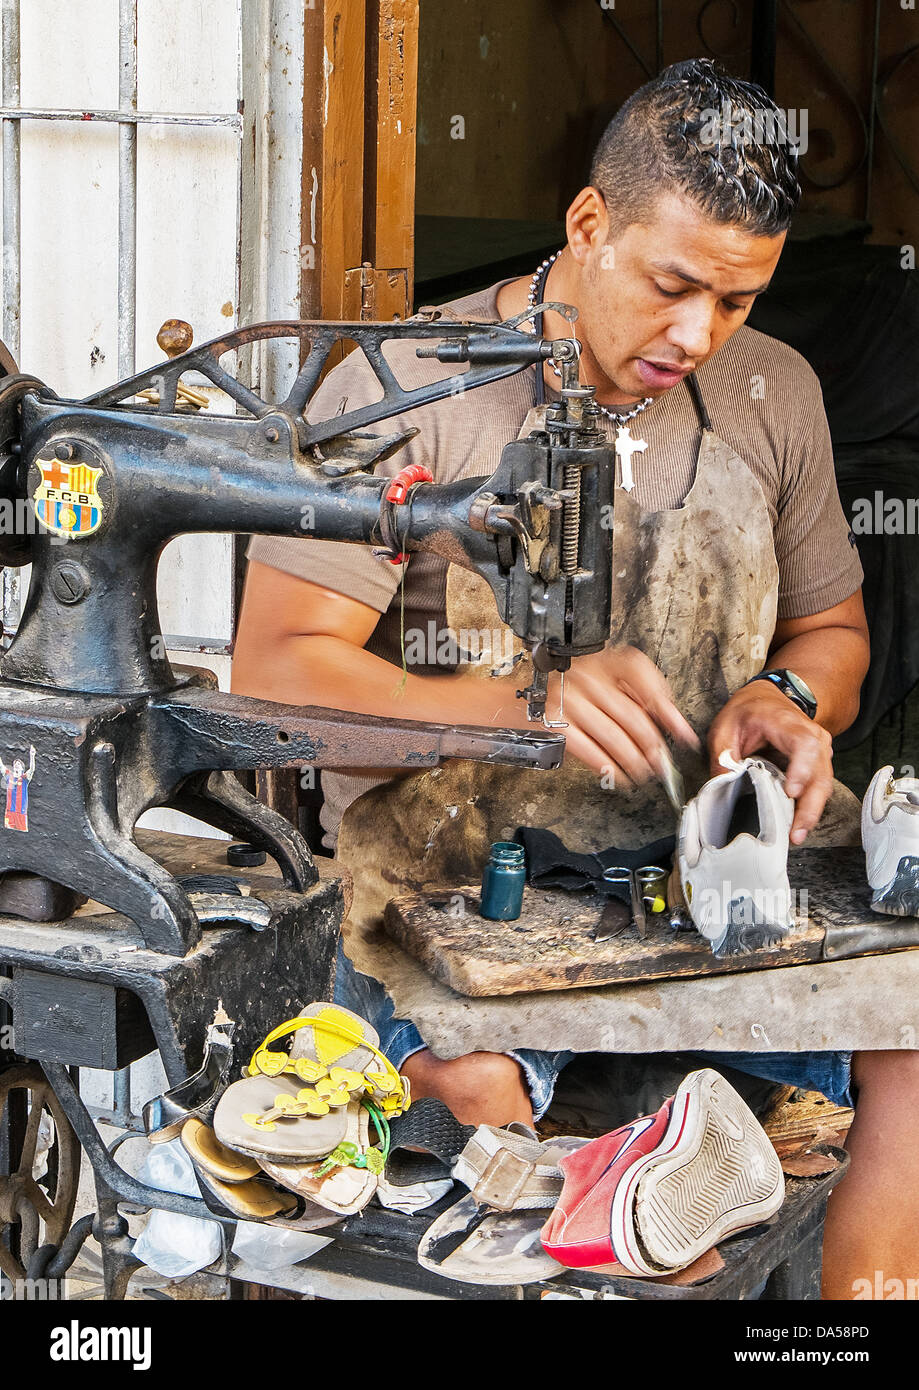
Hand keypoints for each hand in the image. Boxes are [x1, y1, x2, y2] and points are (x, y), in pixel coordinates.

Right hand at [556, 644, 698, 788]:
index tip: (683, 734)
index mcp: (607, 662)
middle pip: (632, 715)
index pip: (643, 679)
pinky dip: (605, 765)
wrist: (535, 694)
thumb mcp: (613, 682)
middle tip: (661, 762)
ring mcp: (570, 700)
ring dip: (632, 761)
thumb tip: (679, 729)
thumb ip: (646, 698)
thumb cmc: (579, 690)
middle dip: (651, 745)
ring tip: (642, 773)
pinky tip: (616, 774)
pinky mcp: (557, 723)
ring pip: (613, 736)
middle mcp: (588, 677)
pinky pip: (588, 749)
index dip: (668, 710)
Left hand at [707, 682, 833, 843]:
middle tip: (795, 833)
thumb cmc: (748, 712)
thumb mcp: (725, 727)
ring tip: (795, 835)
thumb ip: (722, 757)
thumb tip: (721, 788)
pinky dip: (809, 808)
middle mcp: (812, 736)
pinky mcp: (818, 765)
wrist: (768, 699)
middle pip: (819, 773)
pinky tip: (796, 826)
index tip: (791, 792)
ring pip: (823, 785)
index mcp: (786, 723)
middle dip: (809, 806)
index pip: (804, 745)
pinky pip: (818, 788)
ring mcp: (820, 751)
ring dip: (811, 813)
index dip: (801, 769)